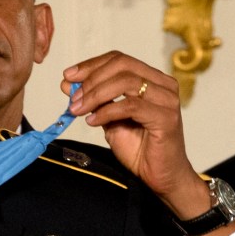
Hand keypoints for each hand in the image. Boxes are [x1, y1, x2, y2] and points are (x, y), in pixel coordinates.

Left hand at [60, 51, 234, 235]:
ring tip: (79, 110)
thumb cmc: (138, 148)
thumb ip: (92, 100)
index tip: (68, 76)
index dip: (91, 65)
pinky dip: (107, 111)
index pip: (118, 60)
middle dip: (91, 79)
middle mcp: (162, 85)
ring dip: (95, 95)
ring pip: (126, 82)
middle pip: (121, 65)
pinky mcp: (166, 118)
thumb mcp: (108, 119)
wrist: (159, 176)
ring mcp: (166, 100)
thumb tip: (68, 83)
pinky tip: (93, 121)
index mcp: (151, 79)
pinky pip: (131, 106)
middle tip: (72, 97)